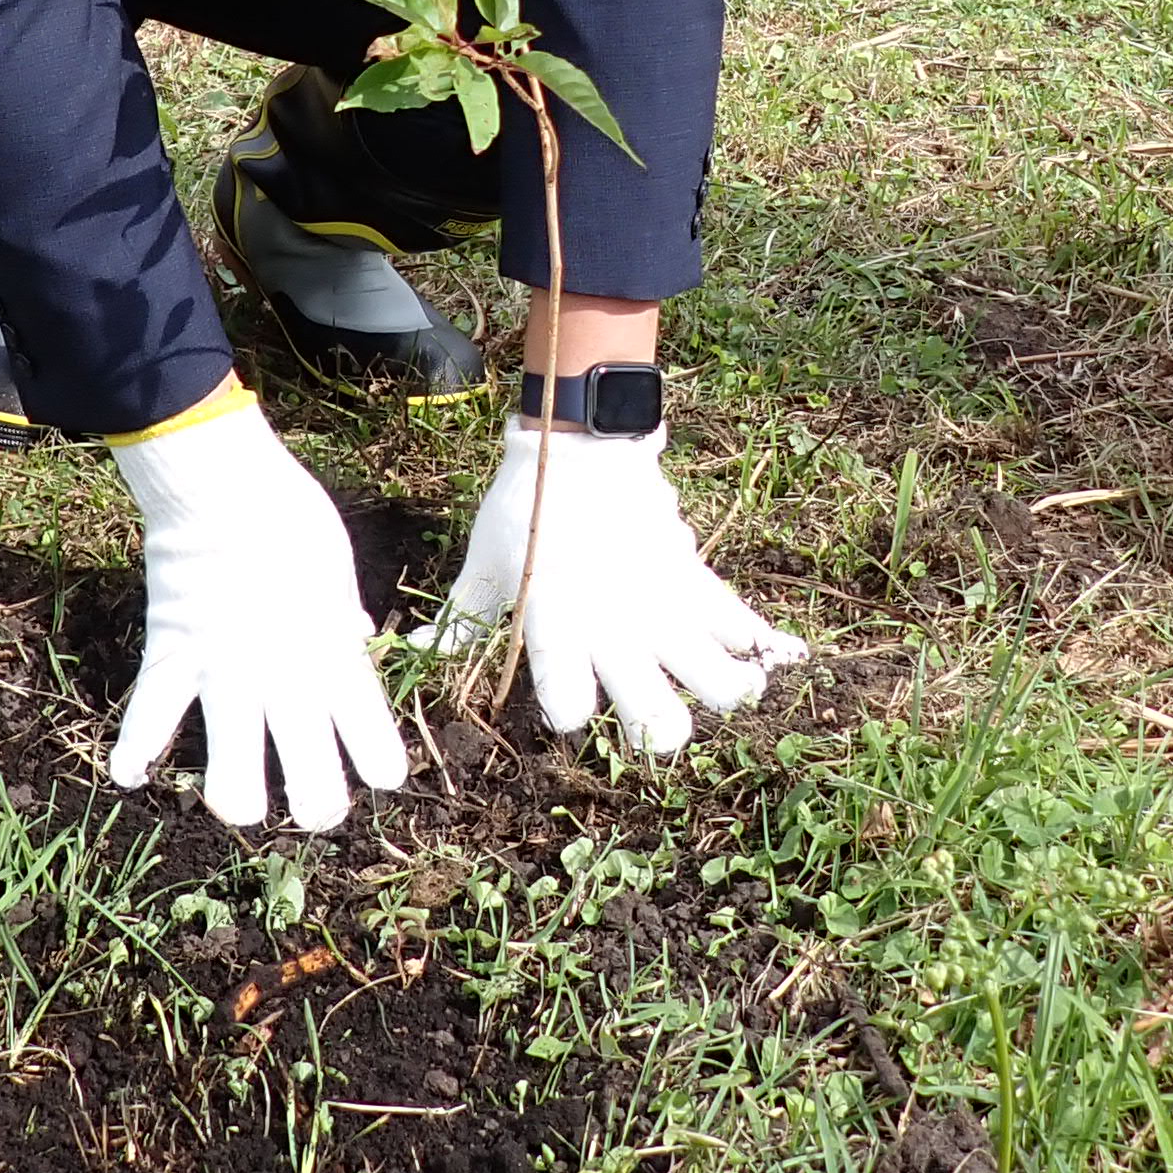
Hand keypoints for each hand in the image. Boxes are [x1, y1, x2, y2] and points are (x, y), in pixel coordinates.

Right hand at [107, 392, 406, 830]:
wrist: (222, 486)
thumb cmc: (289, 516)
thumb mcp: (337, 571)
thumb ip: (343, 620)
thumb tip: (357, 641)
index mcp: (336, 661)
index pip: (373, 742)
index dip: (381, 768)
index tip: (380, 774)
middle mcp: (287, 686)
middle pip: (312, 789)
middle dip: (317, 809)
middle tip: (314, 806)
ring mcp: (227, 680)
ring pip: (234, 782)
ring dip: (239, 803)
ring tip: (241, 803)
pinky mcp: (174, 662)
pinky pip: (149, 721)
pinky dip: (134, 753)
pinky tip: (130, 777)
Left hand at [431, 422, 805, 751]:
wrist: (578, 441)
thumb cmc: (523, 506)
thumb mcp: (484, 564)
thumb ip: (462, 618)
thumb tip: (418, 648)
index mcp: (556, 624)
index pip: (566, 697)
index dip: (568, 712)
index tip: (569, 713)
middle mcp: (612, 625)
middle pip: (652, 711)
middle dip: (659, 731)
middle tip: (658, 728)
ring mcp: (659, 603)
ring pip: (711, 675)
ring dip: (718, 691)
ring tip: (720, 693)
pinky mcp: (690, 577)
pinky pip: (735, 617)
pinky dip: (752, 640)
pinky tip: (754, 655)